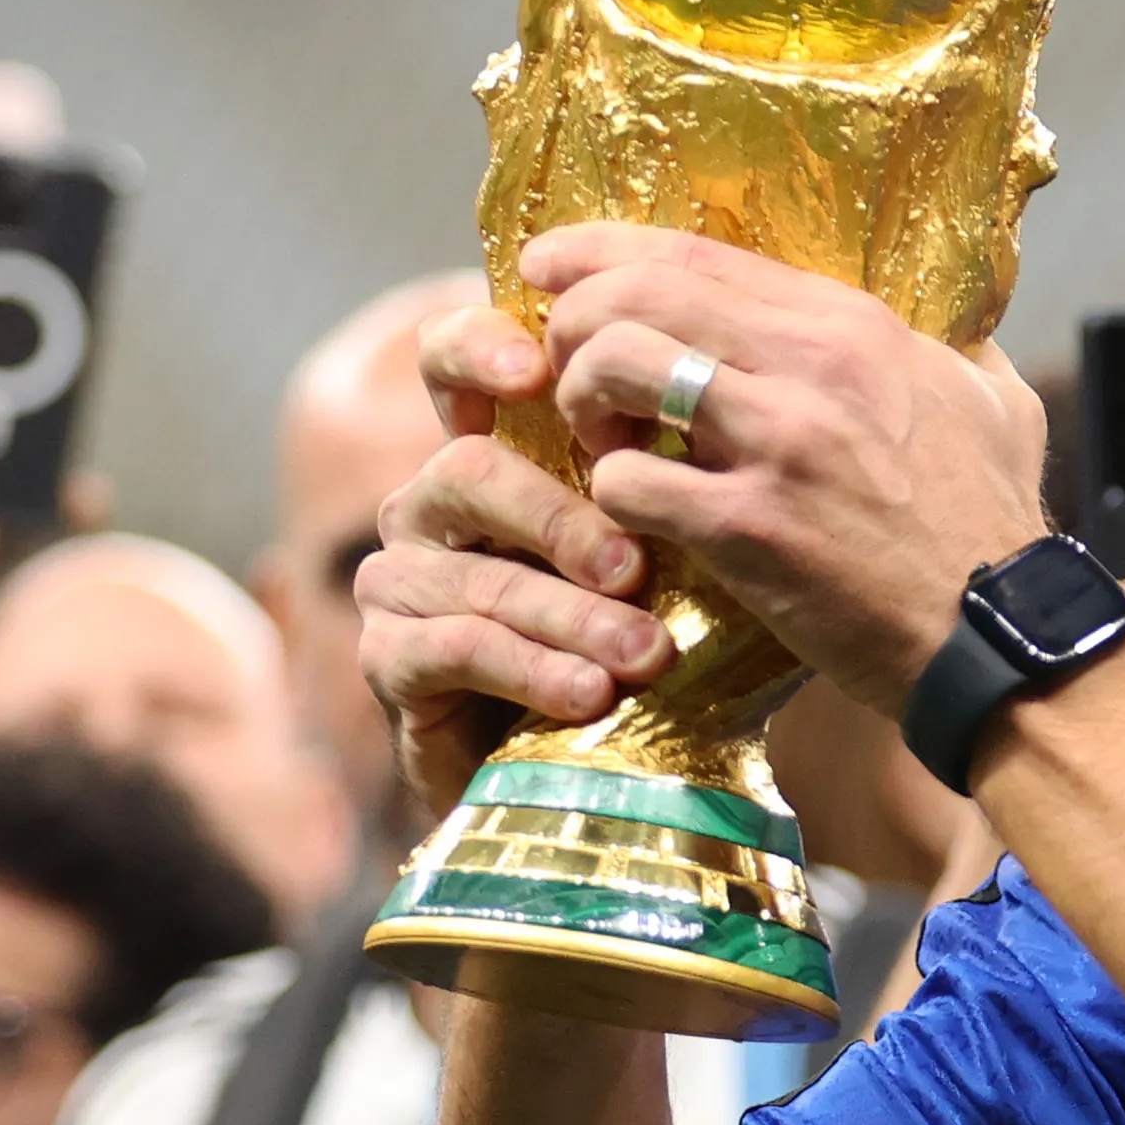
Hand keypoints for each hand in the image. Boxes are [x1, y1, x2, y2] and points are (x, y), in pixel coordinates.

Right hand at [357, 305, 668, 817]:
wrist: (582, 777)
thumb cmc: (639, 646)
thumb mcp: (673, 560)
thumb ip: (675, 491)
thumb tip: (737, 433)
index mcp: (494, 453)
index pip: (453, 362)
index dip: (479, 347)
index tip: (535, 368)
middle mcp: (431, 503)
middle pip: (469, 469)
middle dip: (563, 520)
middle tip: (639, 569)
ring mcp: (399, 580)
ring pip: (476, 574)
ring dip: (569, 616)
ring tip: (646, 656)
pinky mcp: (388, 660)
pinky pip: (453, 649)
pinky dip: (530, 670)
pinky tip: (589, 695)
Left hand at [532, 225, 1045, 714]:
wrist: (1002, 634)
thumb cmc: (992, 523)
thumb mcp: (995, 400)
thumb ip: (955, 347)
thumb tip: (949, 325)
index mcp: (854, 324)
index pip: (694, 249)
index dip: (602, 248)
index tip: (551, 265)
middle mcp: (811, 365)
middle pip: (634, 292)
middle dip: (572, 322)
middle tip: (569, 373)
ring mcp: (778, 444)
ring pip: (614, 365)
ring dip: (583, 404)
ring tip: (605, 445)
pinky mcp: (749, 529)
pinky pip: (627, 483)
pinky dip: (611, 498)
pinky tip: (635, 521)